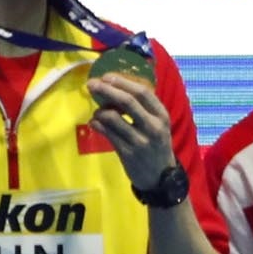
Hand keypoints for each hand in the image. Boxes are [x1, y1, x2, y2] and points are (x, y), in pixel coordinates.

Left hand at [87, 58, 182, 193]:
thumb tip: (114, 87)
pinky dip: (97, 124)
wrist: (161, 177)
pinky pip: (107, 133)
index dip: (122, 82)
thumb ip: (143, 108)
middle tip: (91, 84)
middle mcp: (153, 126)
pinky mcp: (128, 153)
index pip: (142, 92)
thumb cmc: (156, 145)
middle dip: (106, 90)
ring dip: (100, 111)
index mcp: (161, 116)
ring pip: (113, 117)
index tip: (106, 76)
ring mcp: (140, 141)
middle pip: (127, 101)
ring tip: (97, 113)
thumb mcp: (158, 124)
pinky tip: (95, 123)